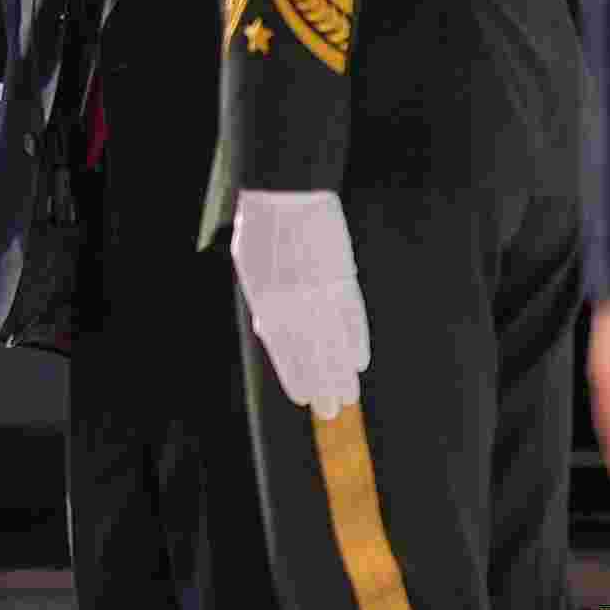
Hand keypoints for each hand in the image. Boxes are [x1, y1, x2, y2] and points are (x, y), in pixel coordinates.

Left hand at [231, 189, 368, 417]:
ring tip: (349, 399)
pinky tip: (360, 363)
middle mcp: (296, 305)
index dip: (294, 376)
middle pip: (312, 355)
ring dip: (342, 374)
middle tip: (331, 412)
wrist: (287, 196)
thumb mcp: (250, 270)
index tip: (302, 399)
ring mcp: (322, 293)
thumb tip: (268, 328)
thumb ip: (262, 302)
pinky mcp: (344, 279)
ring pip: (335, 343)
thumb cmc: (261, 231)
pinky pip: (353, 318)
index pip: (283, 351)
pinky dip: (358, 341)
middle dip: (321, 386)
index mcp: (268, 303)